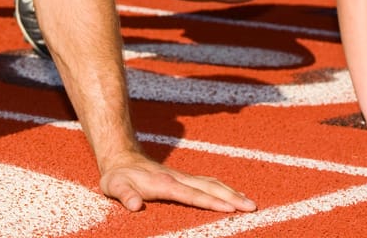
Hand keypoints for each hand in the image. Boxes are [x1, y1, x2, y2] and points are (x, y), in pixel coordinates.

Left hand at [99, 152, 256, 213]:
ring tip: (250, 203)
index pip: (192, 195)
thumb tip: (134, 206)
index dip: (210, 202)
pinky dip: (224, 189)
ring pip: (212, 184)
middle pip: (210, 188)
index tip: (229, 208)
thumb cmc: (118, 177)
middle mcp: (178, 179)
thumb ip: (125, 195)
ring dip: (232, 193)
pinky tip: (233, 195)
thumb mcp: (114, 187)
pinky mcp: (184, 179)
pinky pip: (208, 183)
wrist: (122, 158)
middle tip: (251, 207)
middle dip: (231, 198)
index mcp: (164, 184)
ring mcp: (183, 177)